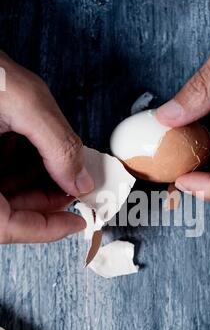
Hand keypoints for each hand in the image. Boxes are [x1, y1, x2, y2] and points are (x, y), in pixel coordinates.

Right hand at [0, 51, 93, 242]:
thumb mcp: (22, 100)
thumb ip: (58, 144)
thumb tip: (81, 179)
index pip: (8, 226)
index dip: (46, 230)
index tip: (76, 223)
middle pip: (9, 211)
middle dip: (47, 199)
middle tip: (76, 186)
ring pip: (4, 194)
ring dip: (36, 182)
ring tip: (61, 166)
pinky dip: (18, 165)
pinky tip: (34, 150)